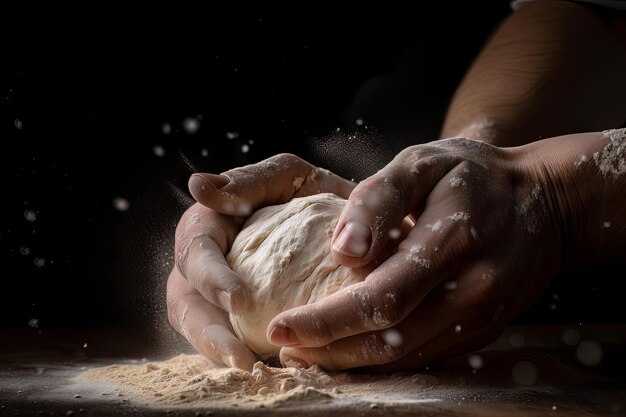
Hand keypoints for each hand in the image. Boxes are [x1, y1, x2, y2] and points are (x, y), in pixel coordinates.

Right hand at [166, 153, 354, 369]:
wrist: (352, 220)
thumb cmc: (312, 194)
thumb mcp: (287, 178)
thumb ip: (249, 181)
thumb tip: (198, 184)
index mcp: (209, 228)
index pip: (194, 252)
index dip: (209, 277)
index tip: (237, 299)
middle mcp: (206, 266)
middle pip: (186, 303)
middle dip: (207, 331)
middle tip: (239, 356)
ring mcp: (219, 297)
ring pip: (202, 330)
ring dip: (221, 352)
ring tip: (251, 370)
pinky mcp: (242, 320)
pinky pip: (234, 343)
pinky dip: (246, 356)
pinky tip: (272, 371)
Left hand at [267, 137, 566, 370]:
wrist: (547, 202)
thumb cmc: (474, 175)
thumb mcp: (423, 162)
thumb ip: (379, 200)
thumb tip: (341, 251)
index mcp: (452, 243)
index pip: (380, 299)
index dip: (327, 321)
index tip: (281, 328)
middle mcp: (471, 292)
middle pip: (389, 340)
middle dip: (329, 350)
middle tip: (285, 348)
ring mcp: (481, 319)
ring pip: (405, 358)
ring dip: (351, 362)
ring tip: (307, 354)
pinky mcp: (482, 332)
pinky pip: (425, 358)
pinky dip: (384, 361)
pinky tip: (351, 350)